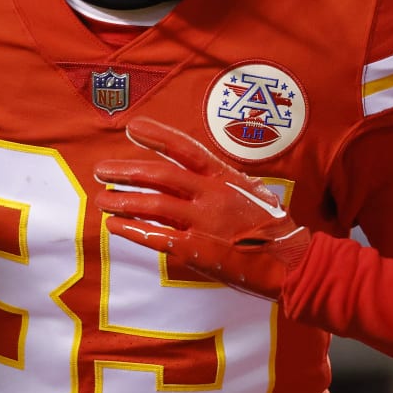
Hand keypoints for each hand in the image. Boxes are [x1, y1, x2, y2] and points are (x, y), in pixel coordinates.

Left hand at [94, 117, 309, 298]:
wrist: (290, 263)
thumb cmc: (273, 228)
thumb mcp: (252, 194)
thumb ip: (224, 182)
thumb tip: (204, 171)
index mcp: (225, 177)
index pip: (186, 148)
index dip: (157, 136)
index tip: (132, 128)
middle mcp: (212, 195)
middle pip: (160, 176)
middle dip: (127, 171)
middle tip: (101, 170)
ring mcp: (204, 223)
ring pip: (153, 206)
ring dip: (123, 200)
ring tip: (102, 198)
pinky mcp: (197, 251)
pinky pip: (157, 237)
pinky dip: (133, 231)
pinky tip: (115, 226)